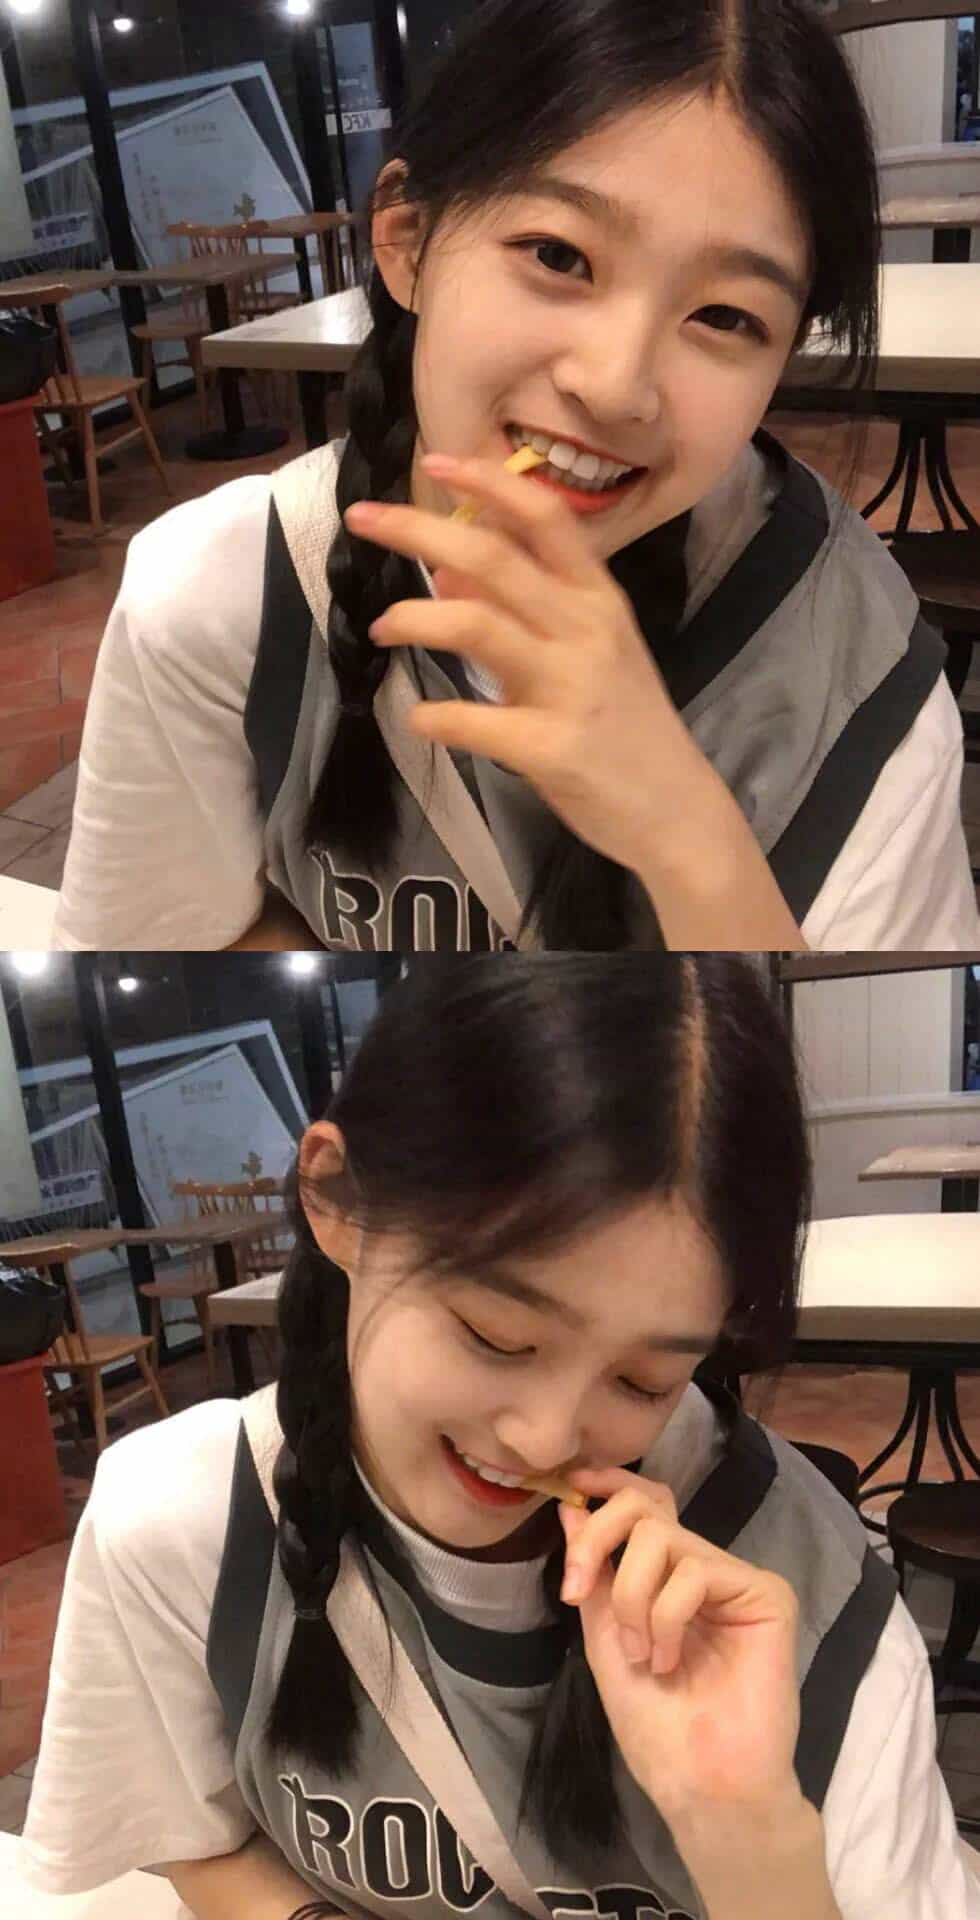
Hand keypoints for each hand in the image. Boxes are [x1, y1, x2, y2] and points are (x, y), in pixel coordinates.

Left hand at [344, 454, 729, 878]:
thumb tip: (451, 574)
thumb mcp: (587, 655)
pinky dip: (435, 718)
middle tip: (362, 521)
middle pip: (492, 558)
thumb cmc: (625, 729)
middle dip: (419, 531)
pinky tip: (418, 719)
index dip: (489, 483)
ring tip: (382, 627)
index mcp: (598, 600)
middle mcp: (586, 630)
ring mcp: (571, 687)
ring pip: (476, 625)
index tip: (436, 462)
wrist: (676, 811)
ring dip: (414, 618)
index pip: (545, 519)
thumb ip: (524, 613)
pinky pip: (475, 722)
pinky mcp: (552, 747)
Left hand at [558, 1466, 803, 1831]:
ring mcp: (735, 1579)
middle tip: (577, 1590)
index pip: (644, 1506)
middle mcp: (702, 1569)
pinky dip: (665, 1616)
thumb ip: (593, 1574)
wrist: (700, 1784)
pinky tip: (670, 1661)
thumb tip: (570, 1509)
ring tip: (642, 1656)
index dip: (608, 1485)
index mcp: (666, 1578)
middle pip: (645, 1507)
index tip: (569, 1489)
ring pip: (661, 1537)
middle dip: (599, 1539)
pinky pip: (695, 1571)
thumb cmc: (655, 1726)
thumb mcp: (604, 1639)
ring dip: (631, 1598)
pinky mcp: (767, 1594)